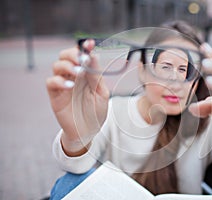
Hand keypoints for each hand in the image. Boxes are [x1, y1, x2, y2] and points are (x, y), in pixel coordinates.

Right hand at [46, 40, 109, 154]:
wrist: (88, 131)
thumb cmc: (96, 112)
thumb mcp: (101, 93)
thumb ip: (96, 76)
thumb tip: (93, 55)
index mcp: (86, 74)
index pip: (82, 55)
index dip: (84, 47)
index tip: (90, 43)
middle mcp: (73, 76)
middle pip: (65, 56)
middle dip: (73, 54)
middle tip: (82, 60)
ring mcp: (63, 84)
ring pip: (57, 65)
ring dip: (67, 66)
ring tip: (78, 73)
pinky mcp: (55, 95)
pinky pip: (51, 82)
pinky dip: (59, 81)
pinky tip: (70, 85)